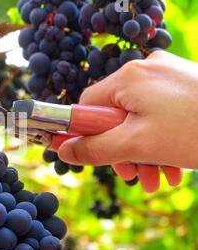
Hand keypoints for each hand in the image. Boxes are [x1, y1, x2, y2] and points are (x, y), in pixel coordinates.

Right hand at [57, 51, 197, 190]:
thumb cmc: (196, 131)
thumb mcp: (138, 146)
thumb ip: (95, 149)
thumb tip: (63, 151)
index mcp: (129, 77)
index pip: (87, 105)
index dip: (86, 134)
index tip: (93, 157)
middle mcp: (146, 70)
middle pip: (115, 115)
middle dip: (121, 150)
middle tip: (134, 176)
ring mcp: (168, 77)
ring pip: (139, 119)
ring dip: (143, 152)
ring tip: (158, 179)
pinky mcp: (186, 86)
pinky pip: (160, 115)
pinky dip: (161, 141)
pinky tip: (174, 165)